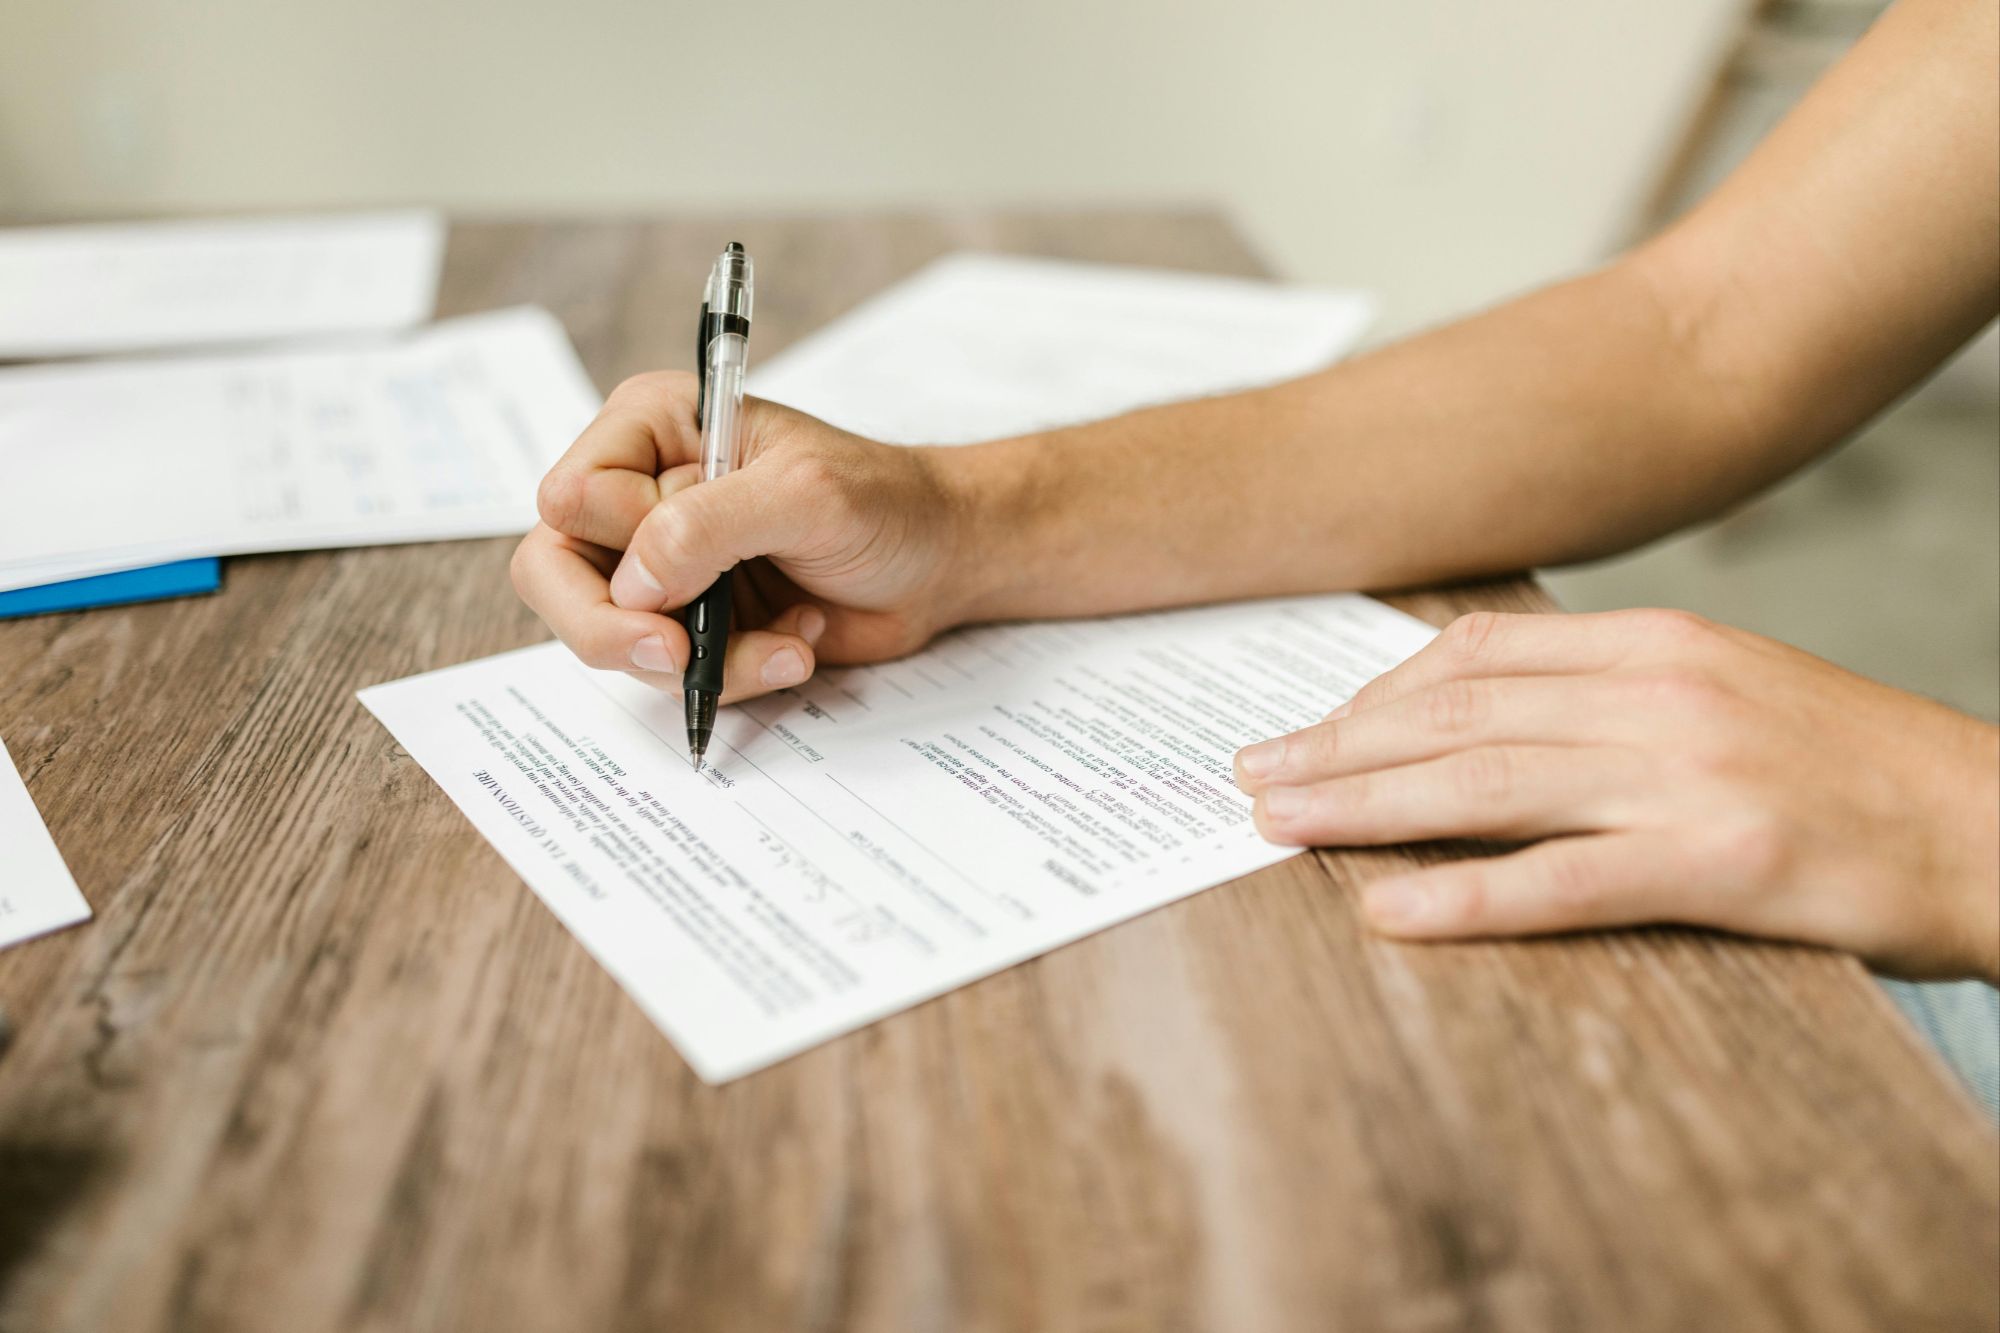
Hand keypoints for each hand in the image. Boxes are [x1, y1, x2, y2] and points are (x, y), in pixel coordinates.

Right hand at [512, 372, 971, 700]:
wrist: (940, 560)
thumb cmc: (883, 501)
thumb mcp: (804, 494)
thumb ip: (707, 526)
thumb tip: (631, 583)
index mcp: (651, 429)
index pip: (569, 500)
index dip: (618, 548)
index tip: (684, 577)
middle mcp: (640, 492)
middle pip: (555, 576)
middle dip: (618, 632)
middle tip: (679, 658)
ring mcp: (662, 563)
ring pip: (613, 637)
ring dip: (705, 660)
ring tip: (790, 640)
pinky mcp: (692, 621)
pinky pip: (670, 674)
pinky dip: (736, 676)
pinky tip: (797, 644)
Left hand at [1232, 609, 1999, 980]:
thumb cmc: (1852, 769)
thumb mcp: (1726, 690)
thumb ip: (1610, 692)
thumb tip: (1484, 716)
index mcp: (1656, 642)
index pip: (1477, 655)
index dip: (1372, 695)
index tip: (1306, 728)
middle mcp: (1660, 690)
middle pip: (1458, 714)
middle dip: (1338, 747)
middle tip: (1249, 778)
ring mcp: (1690, 772)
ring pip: (1486, 782)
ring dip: (1364, 806)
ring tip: (1275, 826)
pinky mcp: (1725, 858)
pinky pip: (1565, 881)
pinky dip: (1467, 896)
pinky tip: (1391, 911)